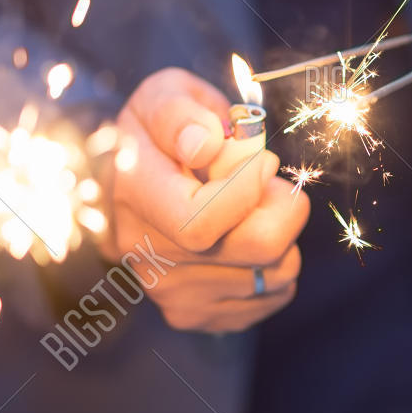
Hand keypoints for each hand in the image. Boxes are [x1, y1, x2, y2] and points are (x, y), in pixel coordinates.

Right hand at [107, 67, 308, 333]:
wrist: (127, 182)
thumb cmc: (159, 134)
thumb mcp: (163, 97)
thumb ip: (180, 114)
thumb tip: (205, 145)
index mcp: (133, 195)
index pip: (203, 220)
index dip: (249, 186)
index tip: (259, 159)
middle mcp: (146, 255)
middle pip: (257, 248)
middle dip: (283, 207)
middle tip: (269, 180)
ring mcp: (171, 293)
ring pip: (277, 273)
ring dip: (283, 234)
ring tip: (252, 208)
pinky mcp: (197, 315)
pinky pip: (275, 296)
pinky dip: (277, 264)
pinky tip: (247, 237)